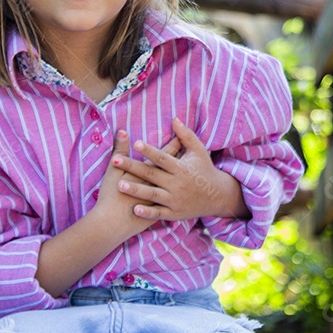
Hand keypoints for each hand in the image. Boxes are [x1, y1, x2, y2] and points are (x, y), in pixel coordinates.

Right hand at [93, 130, 181, 233]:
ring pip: (176, 186)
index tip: (180, 138)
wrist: (111, 225)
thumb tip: (122, 131)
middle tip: (190, 150)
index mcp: (148, 174)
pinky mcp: (161, 213)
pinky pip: (174, 202)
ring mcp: (162, 200)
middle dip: (182, 158)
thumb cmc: (110, 196)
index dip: (172, 146)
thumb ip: (119, 149)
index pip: (164, 156)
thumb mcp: (113, 170)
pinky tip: (183, 193)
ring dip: (182, 177)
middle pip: (174, 169)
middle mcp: (159, 186)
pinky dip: (178, 196)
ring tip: (190, 169)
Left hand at [113, 118, 249, 221]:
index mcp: (181, 167)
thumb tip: (174, 118)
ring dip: (136, 190)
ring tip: (119, 185)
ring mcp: (175, 200)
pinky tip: (135, 210)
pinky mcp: (175, 213)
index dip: (149, 150)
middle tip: (115, 161)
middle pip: (151, 174)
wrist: (217, 197)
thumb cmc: (204, 170)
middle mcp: (177, 184)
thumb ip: (186, 135)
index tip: (135, 143)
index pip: (162, 157)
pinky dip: (148, 213)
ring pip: (152, 194)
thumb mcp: (198, 151)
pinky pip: (159, 213)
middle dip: (132, 167)